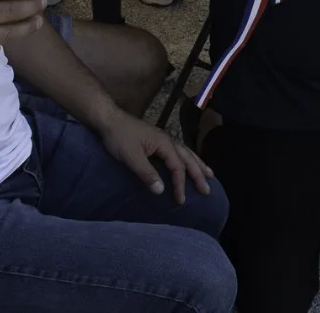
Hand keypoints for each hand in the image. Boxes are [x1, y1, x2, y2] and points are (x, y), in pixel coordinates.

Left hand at [96, 112, 213, 204]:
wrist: (110, 119)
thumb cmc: (120, 138)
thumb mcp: (131, 157)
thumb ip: (146, 173)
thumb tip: (161, 191)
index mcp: (164, 144)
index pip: (177, 167)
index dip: (180, 184)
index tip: (181, 200)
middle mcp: (168, 140)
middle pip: (188, 159)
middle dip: (198, 174)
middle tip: (207, 190)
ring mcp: (164, 139)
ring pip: (186, 153)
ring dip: (198, 164)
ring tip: (209, 174)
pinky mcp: (158, 140)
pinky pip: (180, 150)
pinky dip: (188, 158)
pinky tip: (189, 161)